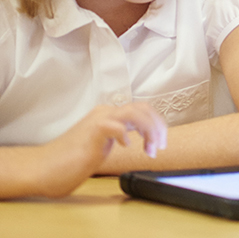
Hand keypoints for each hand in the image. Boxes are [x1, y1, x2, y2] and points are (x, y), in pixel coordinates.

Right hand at [38, 103, 166, 196]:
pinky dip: (125, 134)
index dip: (156, 125)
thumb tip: (136, 138)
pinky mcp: (91, 134)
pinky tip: (126, 146)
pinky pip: (114, 126)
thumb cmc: (68, 162)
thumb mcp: (101, 146)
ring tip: (150, 148)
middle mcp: (105, 114)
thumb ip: (116, 138)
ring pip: (134, 112)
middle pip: (143, 108)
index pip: (142, 110)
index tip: (158, 145)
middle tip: (160, 146)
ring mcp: (97, 122)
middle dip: (158, 126)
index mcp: (108, 116)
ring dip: (149, 129)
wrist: (40, 168)